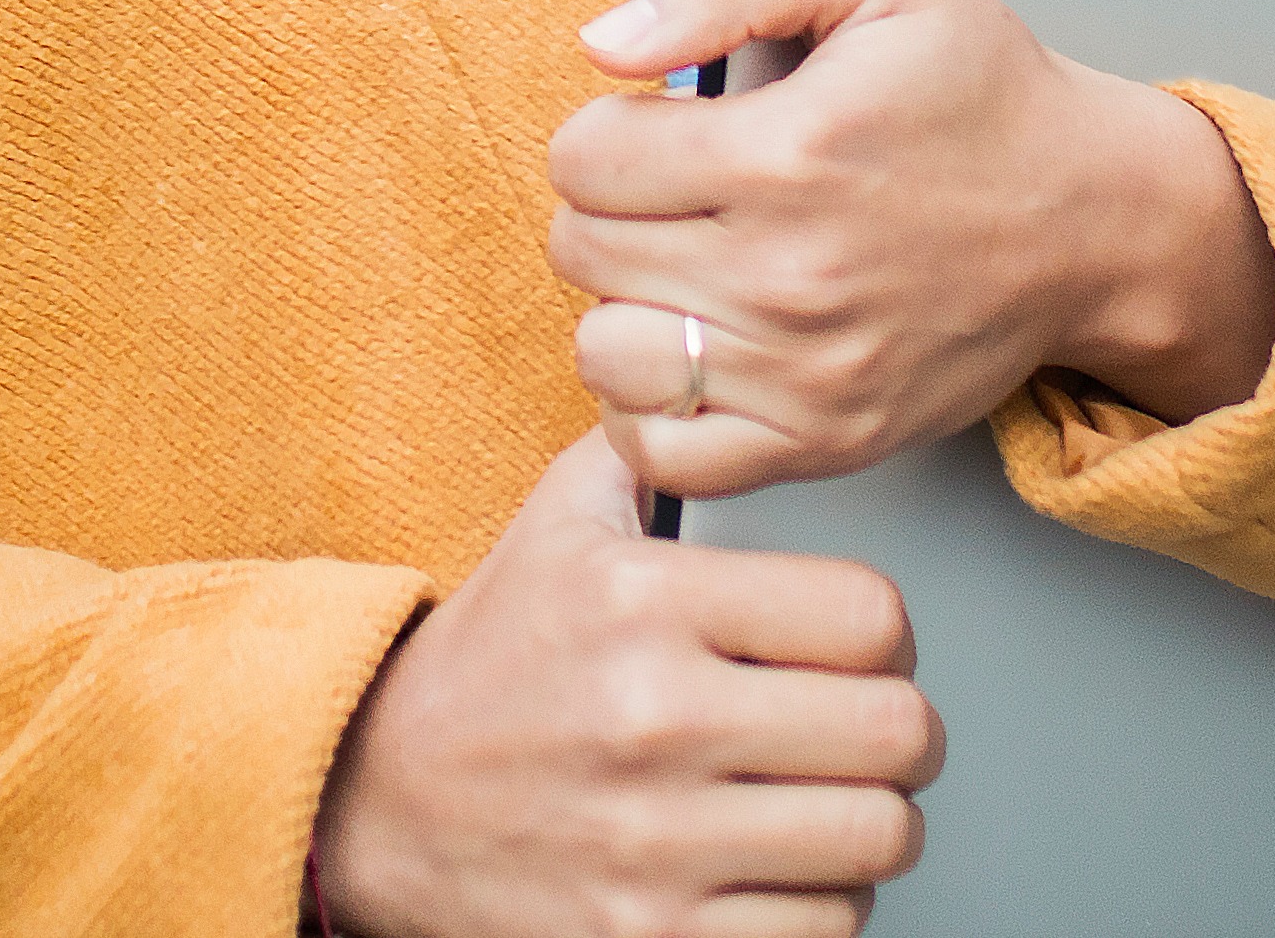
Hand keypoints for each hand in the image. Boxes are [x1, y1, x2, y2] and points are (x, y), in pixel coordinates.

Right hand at [310, 436, 941, 937]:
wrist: (373, 809)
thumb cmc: (486, 670)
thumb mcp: (554, 527)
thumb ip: (655, 449)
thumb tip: (735, 390)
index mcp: (642, 603)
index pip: (870, 615)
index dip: (888, 636)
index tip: (865, 653)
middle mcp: (651, 719)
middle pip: (896, 733)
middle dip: (901, 736)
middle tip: (871, 736)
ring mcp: (653, 843)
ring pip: (876, 839)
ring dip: (870, 826)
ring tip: (828, 805)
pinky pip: (821, 931)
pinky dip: (820, 907)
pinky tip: (778, 871)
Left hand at [547, 0, 1274, 501]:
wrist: (1095, 222)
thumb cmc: (984, 93)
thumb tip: (605, 42)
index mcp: (787, 153)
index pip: (583, 156)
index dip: (610, 128)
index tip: (666, 129)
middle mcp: (787, 275)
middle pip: (583, 249)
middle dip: (613, 207)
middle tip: (682, 193)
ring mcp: (803, 373)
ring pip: (605, 353)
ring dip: (626, 305)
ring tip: (686, 270)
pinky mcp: (822, 442)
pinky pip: (661, 452)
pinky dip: (651, 407)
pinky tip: (693, 352)